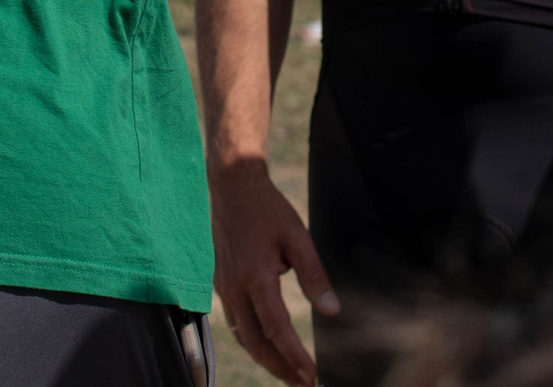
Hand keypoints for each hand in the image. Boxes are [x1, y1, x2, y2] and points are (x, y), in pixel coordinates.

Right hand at [208, 161, 338, 385]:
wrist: (231, 186)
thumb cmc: (268, 208)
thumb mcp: (298, 236)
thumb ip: (314, 276)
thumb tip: (331, 310)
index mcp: (256, 276)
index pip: (277, 329)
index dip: (294, 356)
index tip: (311, 375)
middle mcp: (234, 287)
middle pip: (255, 343)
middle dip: (279, 368)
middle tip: (302, 383)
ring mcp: (223, 286)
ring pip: (242, 336)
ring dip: (265, 358)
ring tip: (288, 371)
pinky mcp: (220, 283)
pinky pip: (235, 321)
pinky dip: (252, 339)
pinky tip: (267, 343)